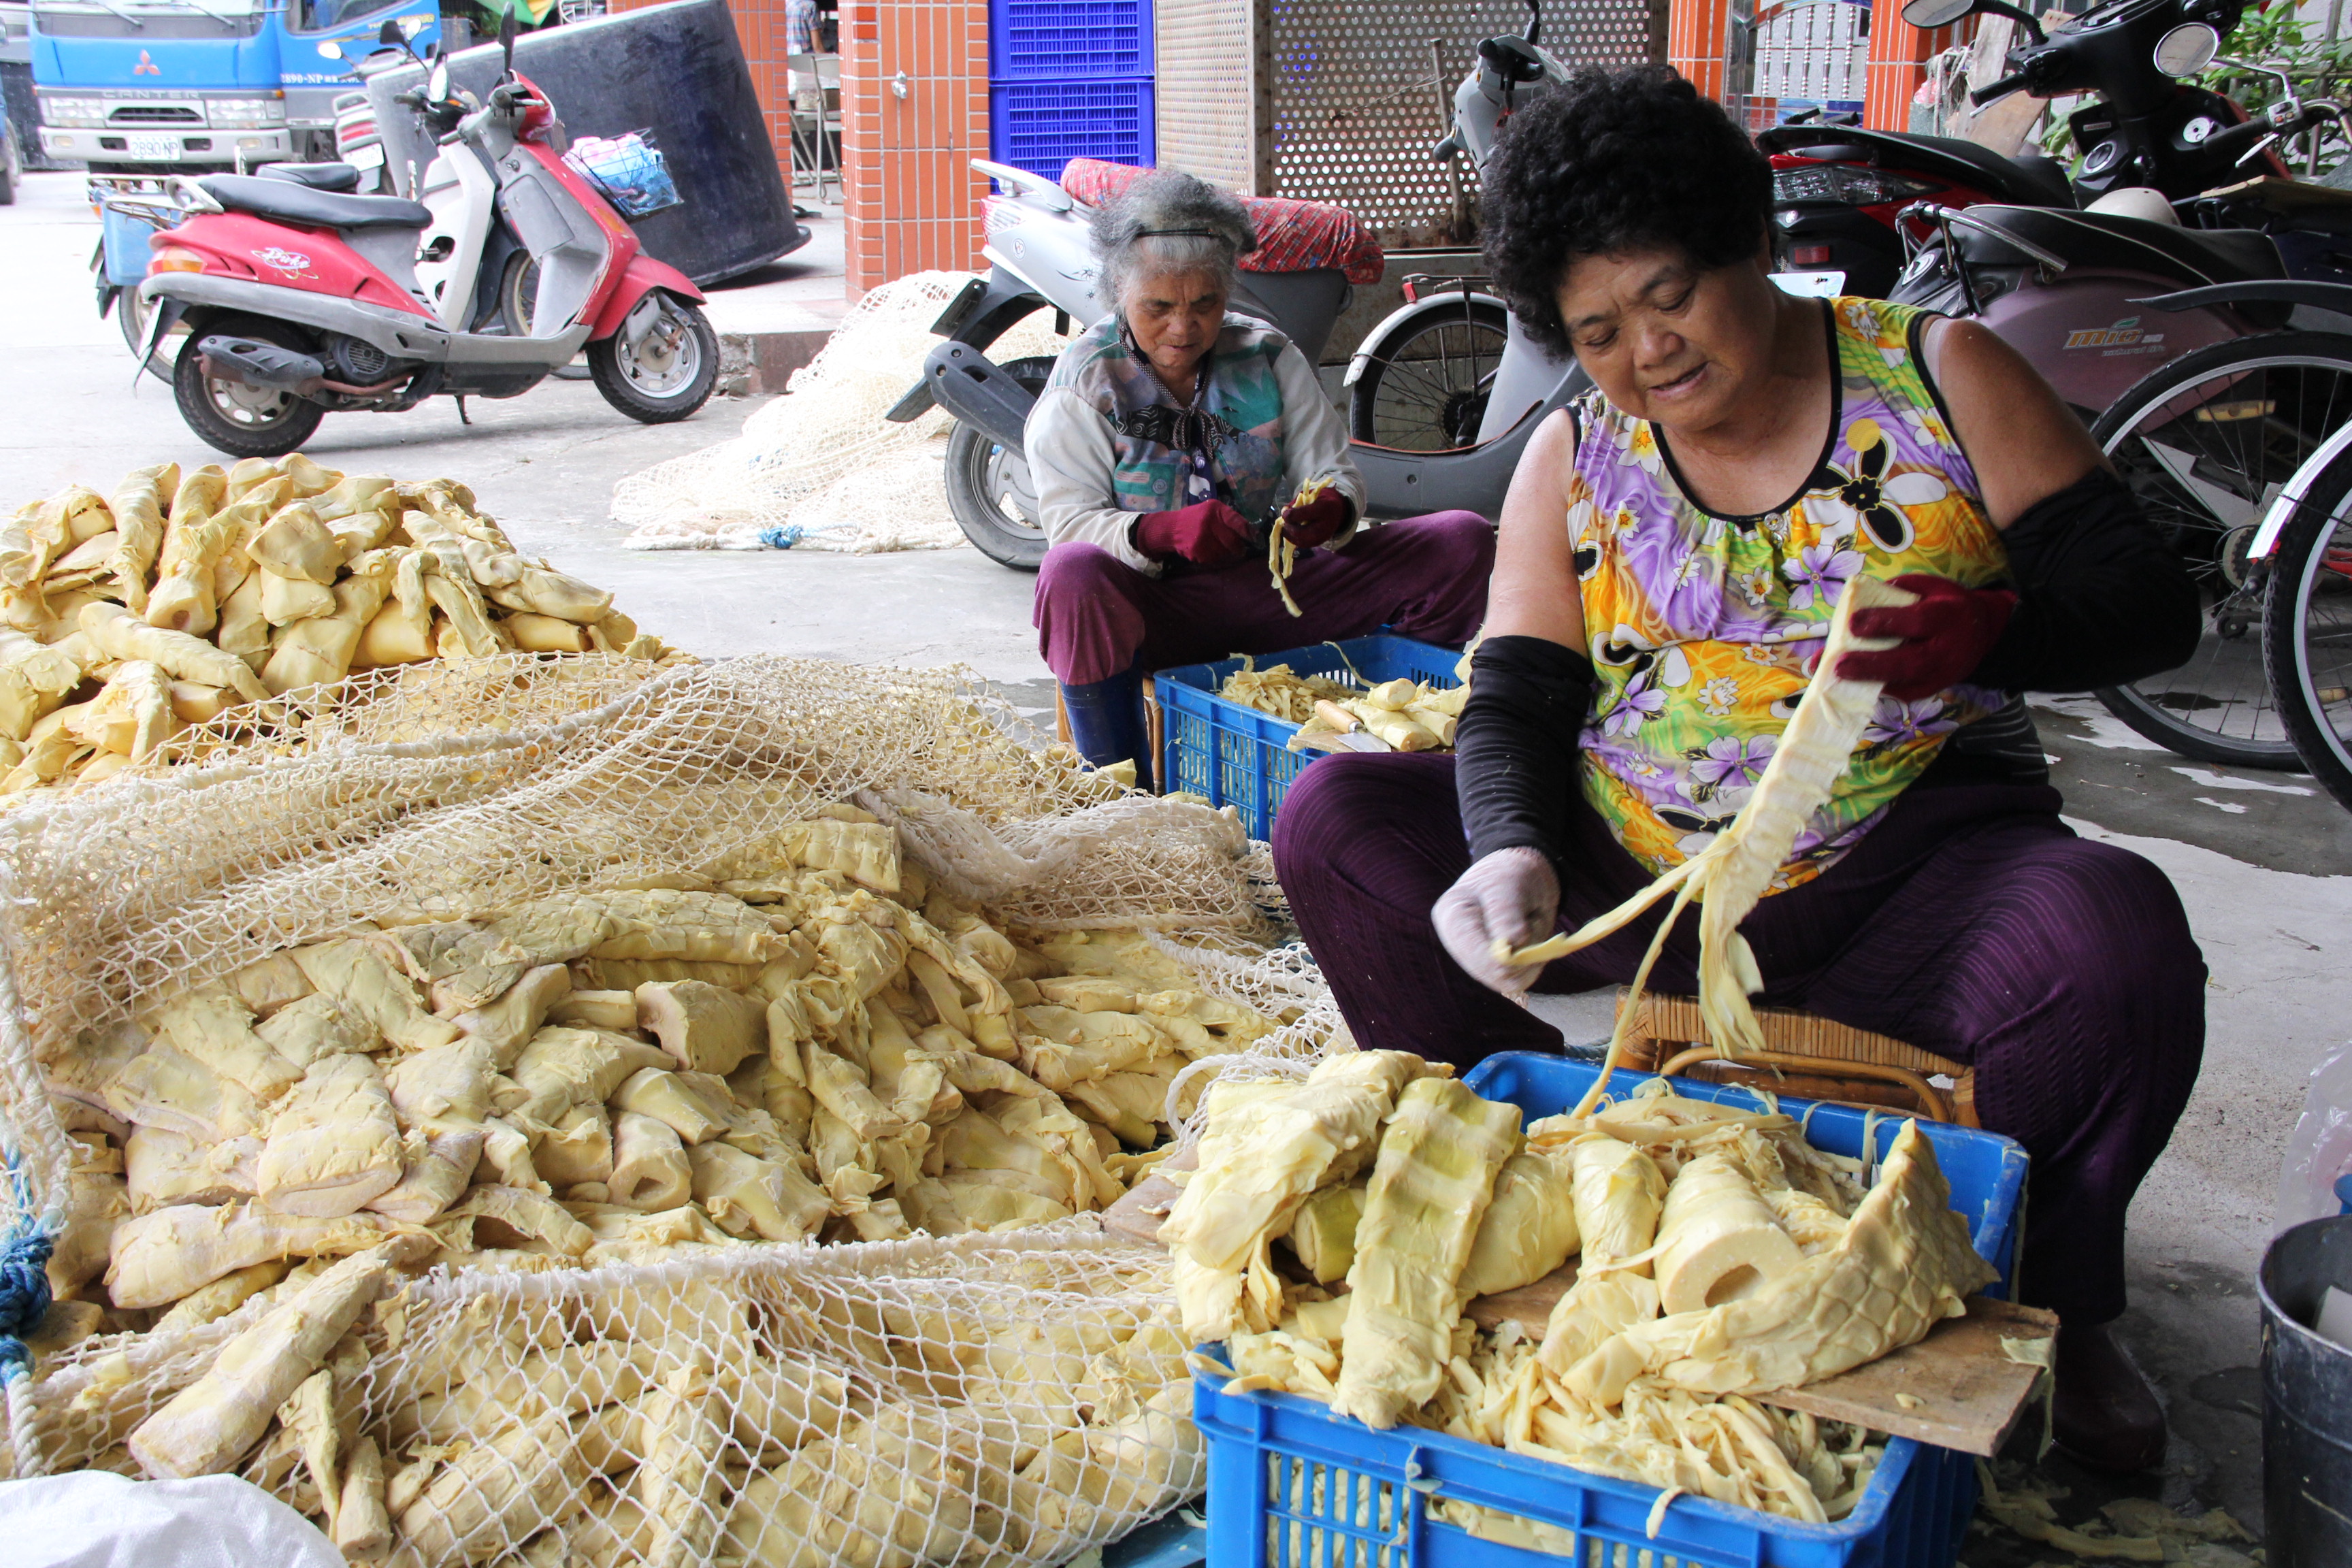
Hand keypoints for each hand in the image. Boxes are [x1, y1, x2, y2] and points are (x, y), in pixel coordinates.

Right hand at [1133, 500, 1254, 566]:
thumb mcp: (1210, 510)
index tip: (1253, 538)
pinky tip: (1210, 552)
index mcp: (1214, 509)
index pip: (1237, 522)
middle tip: (1240, 550)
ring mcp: (1202, 538)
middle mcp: (1208, 522)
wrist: (1171, 529)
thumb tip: (1249, 532)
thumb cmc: (1195, 518)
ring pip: (1225, 552)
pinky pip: (1214, 559)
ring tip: (1223, 551)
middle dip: (1239, 547)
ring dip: (1227, 554)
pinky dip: (1216, 558)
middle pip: (1233, 541)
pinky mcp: (1197, 551)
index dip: (1247, 532)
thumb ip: (1228, 517)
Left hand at [1279, 487, 1352, 549]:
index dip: (1290, 514)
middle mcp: (1325, 525)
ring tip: (1287, 526)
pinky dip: (1293, 538)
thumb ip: (1296, 504)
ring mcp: (1322, 537)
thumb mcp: (1310, 496)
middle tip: (1284, 521)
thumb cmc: (1319, 502)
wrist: (1334, 511)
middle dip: (1288, 527)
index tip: (1284, 511)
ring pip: (1299, 540)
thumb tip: (1284, 512)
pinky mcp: (1318, 543)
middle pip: (1299, 532)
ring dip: (1289, 533)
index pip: (1303, 514)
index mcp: (1324, 508)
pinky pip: (1302, 544)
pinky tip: (1291, 531)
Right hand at [1432, 846, 1559, 996]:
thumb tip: (1512, 944)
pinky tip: (1530, 942)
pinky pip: (1516, 981)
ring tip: (1529, 928)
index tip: (1526, 936)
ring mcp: (1473, 958)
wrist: (1520, 878)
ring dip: (1529, 960)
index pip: (1475, 953)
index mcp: (1452, 916)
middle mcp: (1458, 942)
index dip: (1506, 956)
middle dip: (1522, 957)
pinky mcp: (1491, 968)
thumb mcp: (1510, 885)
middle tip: (1532, 924)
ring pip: (1507, 981)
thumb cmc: (1512, 876)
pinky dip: (1531, 965)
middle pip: (1492, 974)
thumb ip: (1507, 912)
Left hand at [1839, 573, 2017, 700]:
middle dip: (1872, 665)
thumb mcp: (1929, 586)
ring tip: (1836, 678)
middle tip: (1839, 665)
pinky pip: (1905, 693)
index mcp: (1949, 615)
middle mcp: (1949, 649)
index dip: (1885, 623)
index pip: (1917, 621)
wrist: (1981, 630)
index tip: (1852, 623)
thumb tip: (1860, 605)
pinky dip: (1877, 688)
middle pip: (1911, 661)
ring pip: (1906, 683)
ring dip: (1869, 682)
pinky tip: (1851, 684)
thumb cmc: (1945, 603)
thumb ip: (1898, 592)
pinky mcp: (1935, 688)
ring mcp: (1944, 674)